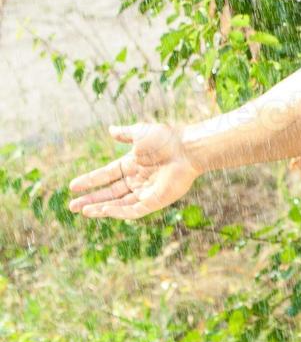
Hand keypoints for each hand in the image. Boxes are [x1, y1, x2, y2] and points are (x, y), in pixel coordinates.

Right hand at [67, 122, 202, 219]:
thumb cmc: (167, 138)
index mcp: (133, 164)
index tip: (73, 186)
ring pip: (118, 204)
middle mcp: (138, 179)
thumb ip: (125, 134)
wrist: (187, 148)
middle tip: (72, 206)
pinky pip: (133, 210)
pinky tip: (102, 210)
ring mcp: (146, 191)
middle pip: (110, 193)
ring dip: (100, 208)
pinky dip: (117, 212)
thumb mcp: (141, 133)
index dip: (90, 181)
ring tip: (82, 210)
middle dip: (91, 199)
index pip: (107, 175)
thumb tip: (111, 130)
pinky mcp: (155, 201)